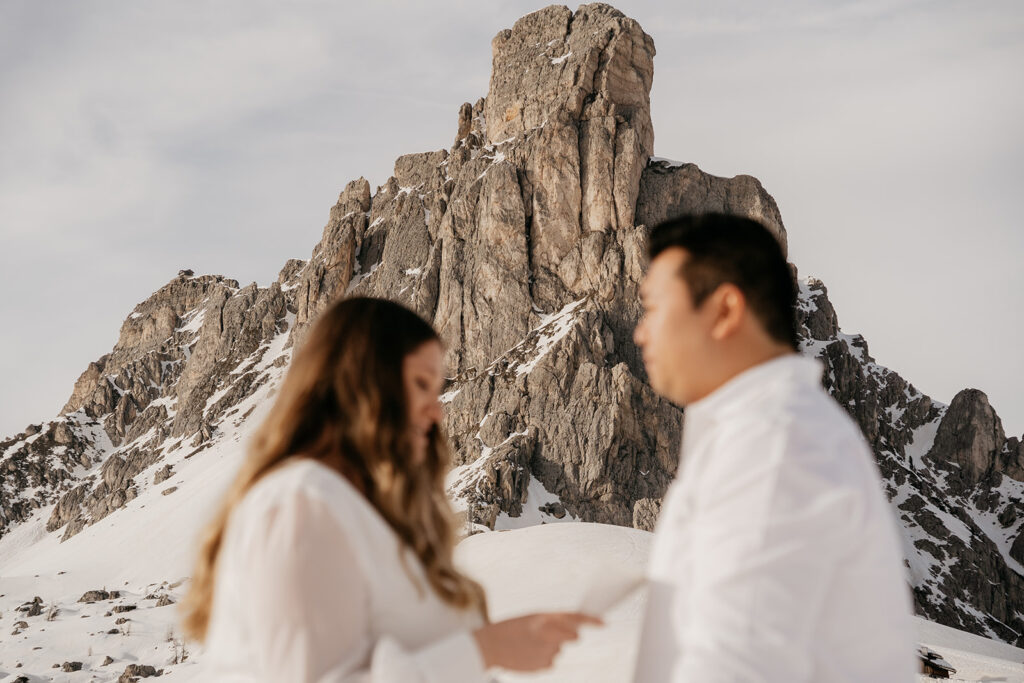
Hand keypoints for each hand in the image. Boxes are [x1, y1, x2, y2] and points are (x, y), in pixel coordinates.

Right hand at [472, 612, 602, 670]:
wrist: (489, 647)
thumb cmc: (509, 629)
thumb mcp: (531, 617)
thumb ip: (552, 621)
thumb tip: (574, 630)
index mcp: (544, 617)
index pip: (574, 617)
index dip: (591, 620)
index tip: (603, 623)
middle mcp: (548, 634)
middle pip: (571, 636)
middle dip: (566, 635)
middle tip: (546, 634)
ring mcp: (546, 652)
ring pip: (558, 648)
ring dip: (549, 646)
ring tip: (528, 643)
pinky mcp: (543, 665)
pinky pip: (550, 660)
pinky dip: (542, 657)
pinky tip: (528, 654)